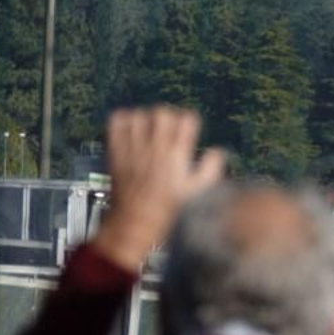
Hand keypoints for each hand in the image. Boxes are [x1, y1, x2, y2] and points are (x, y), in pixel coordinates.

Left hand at [92, 106, 224, 270]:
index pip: (187, 120)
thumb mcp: (198, 193)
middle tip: (169, 125)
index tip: (189, 126)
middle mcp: (155, 148)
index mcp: (177, 155)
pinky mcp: (116, 152)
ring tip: (149, 126)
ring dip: (146, 118)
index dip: (190, 120)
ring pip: (139, 115)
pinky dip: (122, 120)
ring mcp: (133, 149)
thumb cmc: (167, 210)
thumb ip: (211, 169)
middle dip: (168, 115)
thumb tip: (217, 152)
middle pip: (162, 112)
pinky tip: (129, 127)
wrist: (135, 221)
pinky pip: (116, 124)